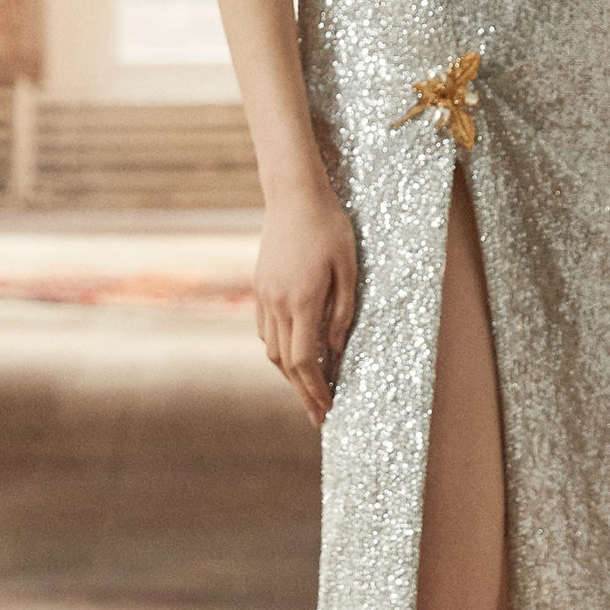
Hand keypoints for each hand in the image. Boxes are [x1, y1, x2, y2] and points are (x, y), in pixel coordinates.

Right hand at [255, 183, 359, 427]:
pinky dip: (279, 348)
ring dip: (289, 372)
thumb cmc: (329, 227)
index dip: (315, 389)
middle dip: (302, 391)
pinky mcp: (260, 286)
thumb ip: (342, 313)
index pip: (303, 361)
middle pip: (284, 363)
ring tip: (309, 387)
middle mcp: (277, 303)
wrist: (293, 194)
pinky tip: (294, 352)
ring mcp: (264, 295)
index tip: (327, 409)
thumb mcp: (349, 269)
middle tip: (318, 414)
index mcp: (303, 301)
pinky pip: (265, 329)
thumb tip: (334, 350)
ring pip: (271, 348)